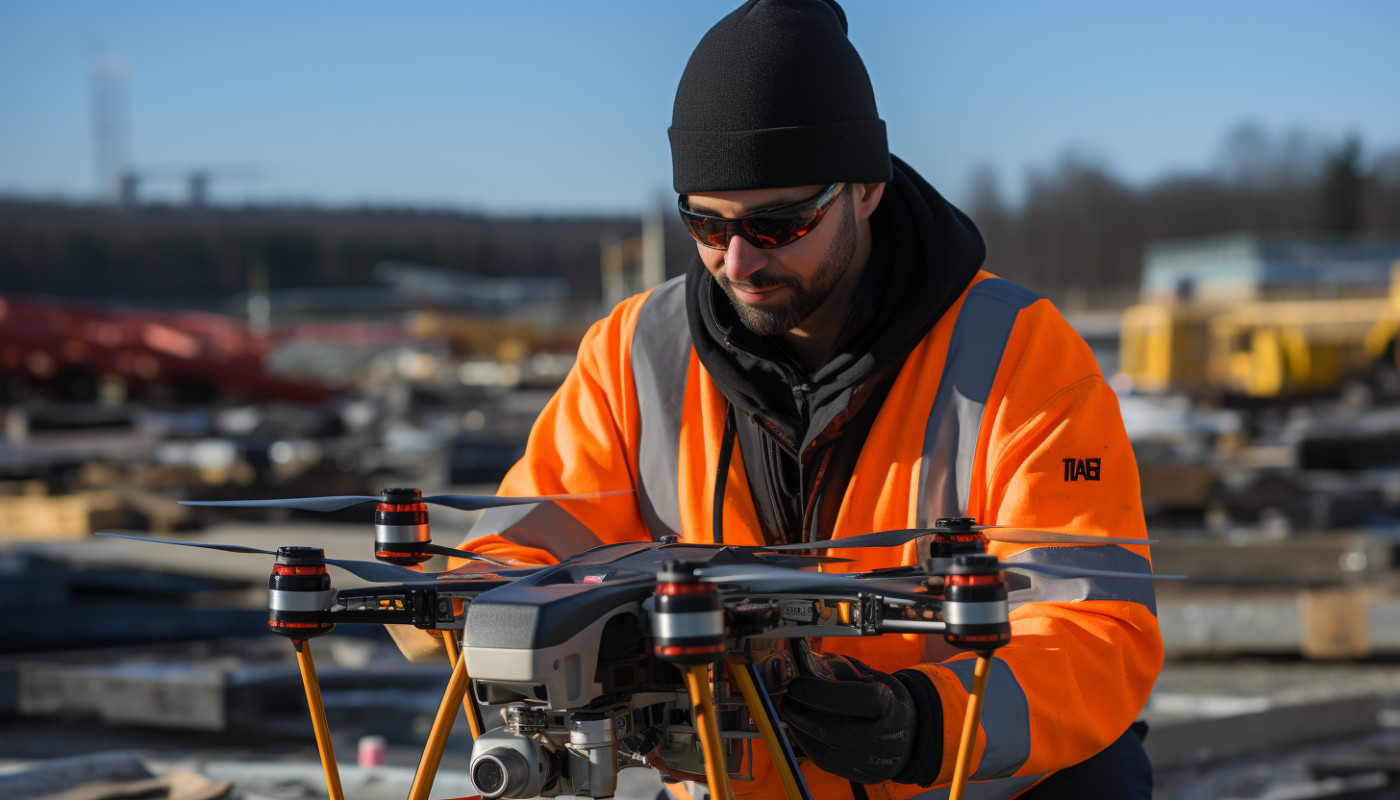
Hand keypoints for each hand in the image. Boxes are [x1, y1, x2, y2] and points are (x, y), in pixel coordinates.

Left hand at [778, 645, 916, 783]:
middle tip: (789, 690)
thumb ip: (838, 669)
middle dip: (799, 706)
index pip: (849, 700)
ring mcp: (859, 760)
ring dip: (796, 718)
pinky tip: (801, 718)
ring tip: (792, 701)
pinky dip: (801, 732)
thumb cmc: (886, 702)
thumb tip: (802, 656)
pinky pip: (813, 751)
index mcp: (888, 710)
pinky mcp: (845, 771)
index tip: (799, 680)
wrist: (906, 741)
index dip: (818, 690)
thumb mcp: (872, 679)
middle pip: (825, 726)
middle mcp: (875, 741)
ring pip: (814, 741)